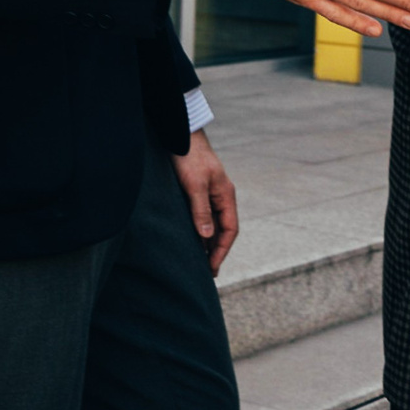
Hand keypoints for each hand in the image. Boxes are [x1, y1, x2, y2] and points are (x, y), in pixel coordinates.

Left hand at [171, 130, 237, 274]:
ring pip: (212, 224)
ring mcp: (210, 195)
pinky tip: (191, 241)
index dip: (222, 250)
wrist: (180, 135)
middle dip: (216, 251)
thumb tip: (206, 237)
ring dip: (207, 243)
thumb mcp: (195, 185)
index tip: (212, 268)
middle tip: (208, 273)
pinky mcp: (197, 192)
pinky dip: (199, 231)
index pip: (230, 230)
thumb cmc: (189, 157)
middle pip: (222, 230)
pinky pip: (202, 217)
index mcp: (226, 196)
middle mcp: (220, 197)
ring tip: (199, 262)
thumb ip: (200, 210)